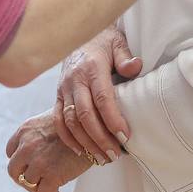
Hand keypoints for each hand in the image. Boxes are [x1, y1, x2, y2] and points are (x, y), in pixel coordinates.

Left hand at [5, 112, 94, 191]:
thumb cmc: (80, 121)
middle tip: (36, 180)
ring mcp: (38, 160)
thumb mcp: (53, 119)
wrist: (96, 127)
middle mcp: (28, 145)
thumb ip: (41, 132)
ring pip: (28, 183)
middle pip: (13, 170)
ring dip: (38, 187)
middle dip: (24, 177)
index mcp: (26, 129)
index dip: (21, 160)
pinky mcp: (51, 174)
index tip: (29, 165)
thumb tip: (41, 147)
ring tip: (49, 187)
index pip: (11, 150)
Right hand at [54, 26, 141, 162]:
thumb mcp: (117, 43)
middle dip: (100, 138)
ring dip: (86, 142)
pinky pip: (59, 120)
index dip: (113, 119)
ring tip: (103, 158)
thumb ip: (126, 57)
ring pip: (71, 121)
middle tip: (115, 154)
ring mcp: (64, 89)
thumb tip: (135, 67)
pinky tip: (82, 150)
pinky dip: (68, 138)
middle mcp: (75, 80)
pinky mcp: (57, 95)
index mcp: (92, 68)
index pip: (102, 98)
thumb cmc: (102, 41)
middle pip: (85, 115)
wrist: (77, 33)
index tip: (125, 136)